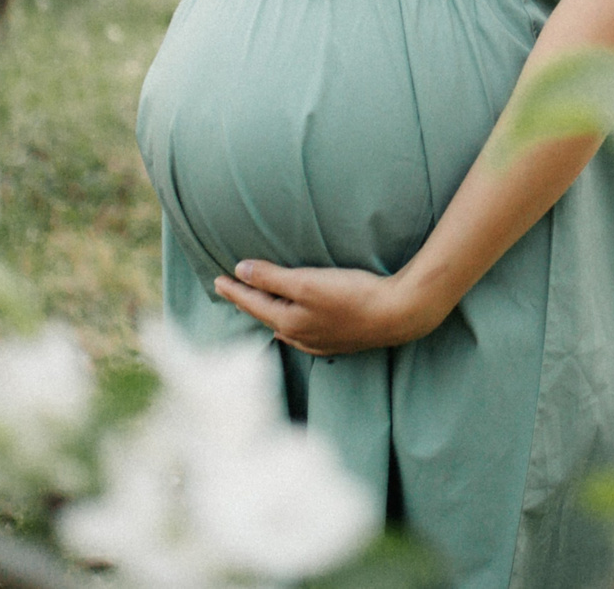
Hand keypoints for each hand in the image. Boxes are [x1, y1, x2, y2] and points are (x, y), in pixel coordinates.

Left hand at [213, 260, 449, 355]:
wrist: (397, 314)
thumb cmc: (352, 295)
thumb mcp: (307, 282)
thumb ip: (271, 277)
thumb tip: (240, 271)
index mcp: (288, 322)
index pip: (252, 303)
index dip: (234, 290)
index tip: (216, 280)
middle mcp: (300, 337)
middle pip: (266, 316)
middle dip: (248, 302)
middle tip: (231, 290)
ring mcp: (320, 341)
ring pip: (285, 326)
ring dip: (270, 312)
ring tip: (260, 303)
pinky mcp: (339, 340)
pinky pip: (303, 332)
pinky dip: (291, 322)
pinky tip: (296, 321)